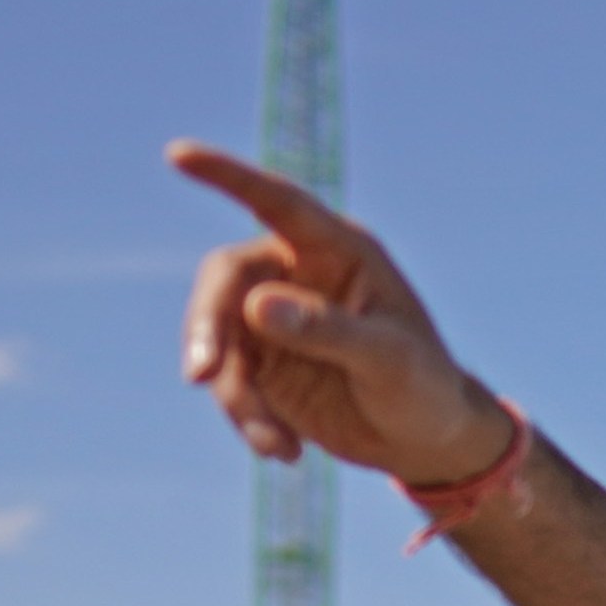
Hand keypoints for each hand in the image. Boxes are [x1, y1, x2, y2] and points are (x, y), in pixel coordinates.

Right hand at [170, 142, 511, 485]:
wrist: (428, 442)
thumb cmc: (424, 386)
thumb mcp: (388, 359)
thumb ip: (327, 329)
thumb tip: (256, 305)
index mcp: (338, 251)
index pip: (277, 201)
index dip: (227, 175)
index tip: (177, 154)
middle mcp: (296, 275)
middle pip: (225, 282)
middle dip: (208, 329)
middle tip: (201, 377)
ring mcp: (272, 320)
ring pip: (219, 342)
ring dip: (235, 396)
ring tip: (279, 446)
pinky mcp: (260, 365)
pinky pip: (228, 384)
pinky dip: (247, 419)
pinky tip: (286, 451)